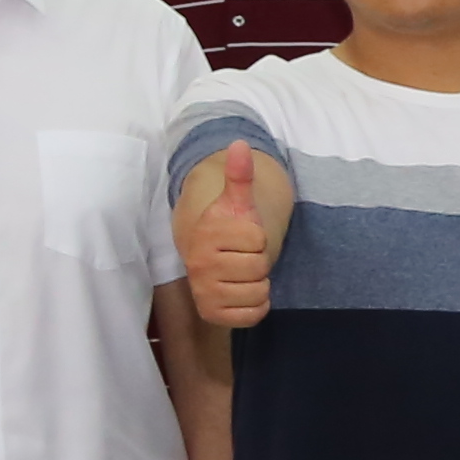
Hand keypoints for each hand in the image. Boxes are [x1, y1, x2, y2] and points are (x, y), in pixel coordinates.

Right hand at [185, 142, 277, 331]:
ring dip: (258, 284)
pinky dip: (256, 306)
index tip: (241, 237)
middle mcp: (199, 264)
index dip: (258, 238)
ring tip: (240, 274)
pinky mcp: (213, 314)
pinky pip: (254, 314)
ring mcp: (204, 291)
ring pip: (259, 291)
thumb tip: (239, 144)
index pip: (259, 240)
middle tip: (241, 257)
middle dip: (258, 262)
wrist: (207, 259)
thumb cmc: (227, 230)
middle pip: (260, 267)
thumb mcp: (235, 202)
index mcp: (207, 233)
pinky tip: (241, 292)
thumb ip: (239, 176)